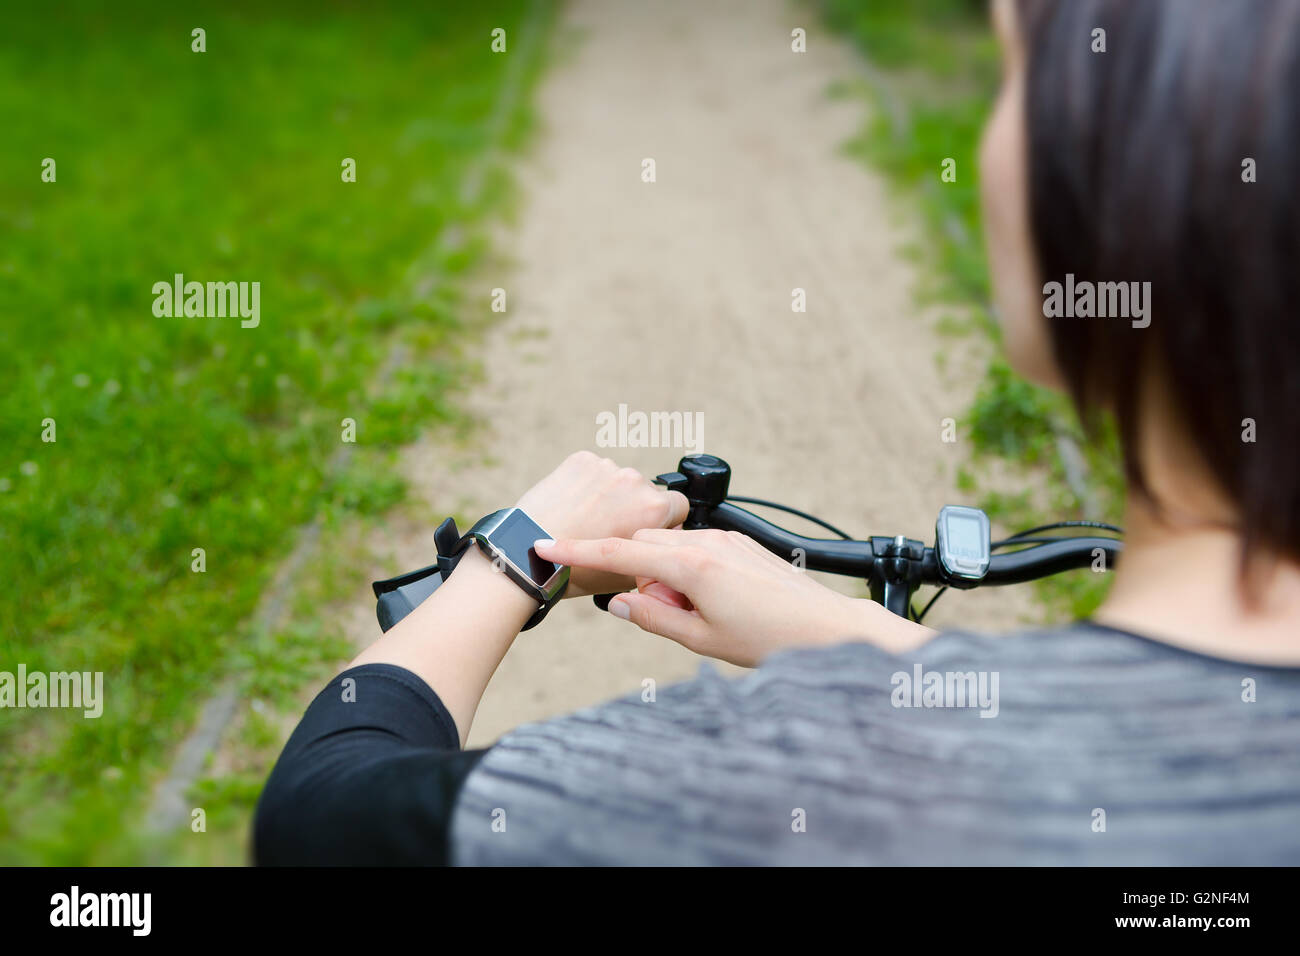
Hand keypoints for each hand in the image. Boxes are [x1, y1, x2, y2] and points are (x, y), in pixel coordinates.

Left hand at [514, 451, 688, 596]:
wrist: (526, 554)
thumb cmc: (574, 571)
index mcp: (655, 510)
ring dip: (609, 495)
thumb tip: (661, 546)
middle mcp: (636, 482)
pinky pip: (593, 470)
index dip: (664, 521)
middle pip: (647, 491)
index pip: (679, 505)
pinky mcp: (582, 460)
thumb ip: (653, 555)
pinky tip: (570, 506)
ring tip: (584, 520)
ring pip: (618, 480)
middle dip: (633, 506)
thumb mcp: (627, 577)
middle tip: (608, 530)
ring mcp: (607, 467)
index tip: (642, 532)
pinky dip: (585, 484)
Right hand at [534, 529, 933, 665]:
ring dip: (663, 575)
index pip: (619, 553)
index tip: (546, 544)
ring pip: (670, 547)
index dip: (578, 549)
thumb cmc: (770, 638)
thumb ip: (653, 617)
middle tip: (656, 611)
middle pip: (643, 544)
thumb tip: (618, 602)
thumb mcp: (701, 640)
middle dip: (633, 573)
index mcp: (692, 566)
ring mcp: (725, 539)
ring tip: (693, 614)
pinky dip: (686, 571)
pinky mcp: (739, 544)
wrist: (827, 627)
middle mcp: (707, 543)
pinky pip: (695, 549)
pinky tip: (707, 602)